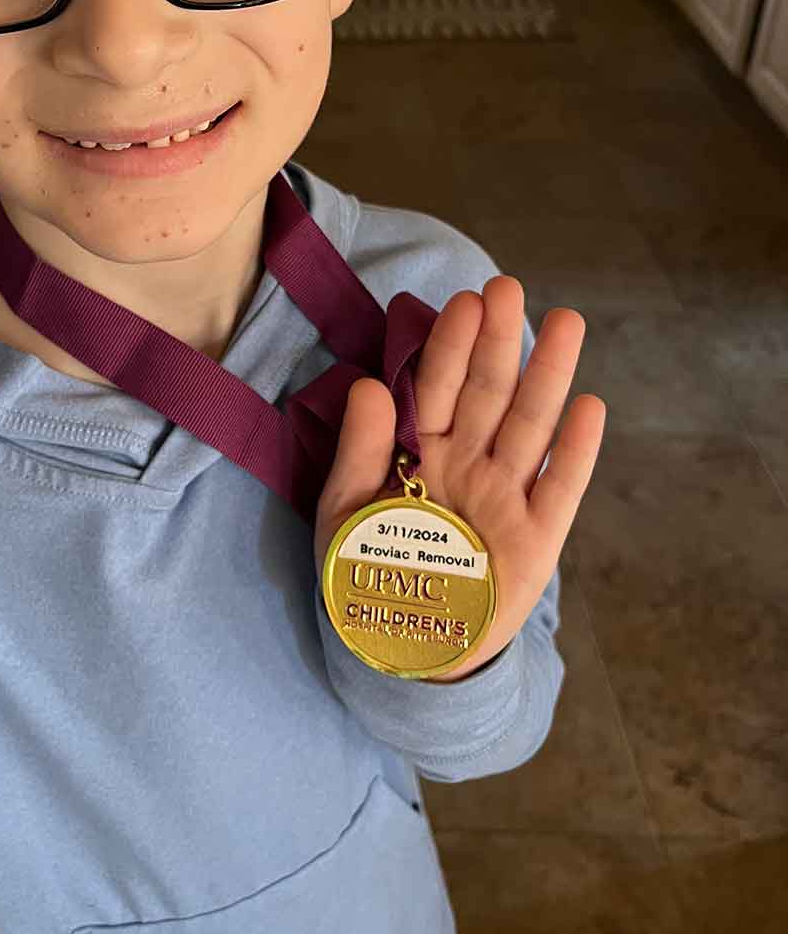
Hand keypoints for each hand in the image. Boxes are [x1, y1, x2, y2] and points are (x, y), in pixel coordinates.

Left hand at [314, 276, 605, 679]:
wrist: (402, 647)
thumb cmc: (367, 573)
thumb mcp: (345, 510)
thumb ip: (360, 449)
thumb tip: (367, 384)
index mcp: (422, 449)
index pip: (439, 387)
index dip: (451, 346)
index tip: (465, 300)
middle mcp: (469, 462)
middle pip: (490, 392)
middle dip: (500, 341)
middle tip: (509, 287)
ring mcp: (506, 496)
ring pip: (531, 425)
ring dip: (548, 376)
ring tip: (566, 323)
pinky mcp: (537, 539)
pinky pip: (561, 488)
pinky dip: (575, 450)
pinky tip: (588, 407)